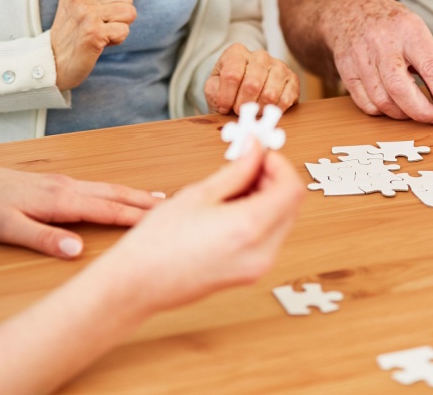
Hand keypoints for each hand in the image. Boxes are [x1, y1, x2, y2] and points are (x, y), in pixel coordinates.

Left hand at [0, 160, 160, 259]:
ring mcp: (60, 182)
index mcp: (60, 200)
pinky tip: (116, 195)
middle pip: (114, 193)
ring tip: (158, 199)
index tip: (164, 220)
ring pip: (106, 188)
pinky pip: (94, 186)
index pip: (107, 209)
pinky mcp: (53, 184)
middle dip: (145, 201)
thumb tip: (76, 251)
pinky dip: (115, 191)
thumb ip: (43, 239)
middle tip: (178, 206)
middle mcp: (65, 187)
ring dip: (133, 194)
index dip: (136, 216)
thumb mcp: (7, 229)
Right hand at [50, 0, 134, 90]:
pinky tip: (100, 42)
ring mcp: (84, 13)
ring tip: (99, 32)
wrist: (54, 60)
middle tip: (96, 24)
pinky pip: (124, 30)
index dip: (112, 0)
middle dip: (118, 14)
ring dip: (119, 26)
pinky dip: (117, 39)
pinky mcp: (93, 32)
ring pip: (129, 12)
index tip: (93, 12)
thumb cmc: (74, 28)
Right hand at [96, 145, 304, 314]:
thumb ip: (236, 170)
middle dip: (274, 180)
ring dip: (267, 198)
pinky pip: (268, 238)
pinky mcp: (249, 274)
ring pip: (281, 221)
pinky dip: (259, 217)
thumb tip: (255, 151)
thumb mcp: (199, 194)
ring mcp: (258, 267)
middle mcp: (262, 251)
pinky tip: (231, 208)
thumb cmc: (160, 241)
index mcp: (250, 227)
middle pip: (290, 206)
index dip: (280, 165)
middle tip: (247, 164)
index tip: (261, 153)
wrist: (141, 282)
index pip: (291, 189)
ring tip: (233, 186)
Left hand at [204, 43, 300, 114]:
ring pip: (269, 94)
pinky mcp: (293, 79)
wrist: (247, 93)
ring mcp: (278, 66)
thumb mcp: (214, 89)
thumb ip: (213, 91)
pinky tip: (266, 109)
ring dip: (258, 109)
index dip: (227, 96)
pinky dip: (274, 110)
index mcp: (237, 53)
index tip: (224, 107)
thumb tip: (222, 98)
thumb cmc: (229, 91)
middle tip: (238, 111)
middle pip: (251, 85)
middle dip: (243, 104)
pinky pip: (285, 100)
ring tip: (252, 110)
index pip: (232, 75)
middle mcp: (260, 55)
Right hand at [319, 0, 432, 126]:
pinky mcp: (347, 70)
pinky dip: (382, 111)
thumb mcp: (419, 36)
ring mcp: (361, 57)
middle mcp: (383, 43)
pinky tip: (391, 104)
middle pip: (401, 89)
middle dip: (422, 112)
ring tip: (414, 110)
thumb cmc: (390, 24)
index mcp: (409, 31)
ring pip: (382, 101)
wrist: (350, 10)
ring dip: (403, 114)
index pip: (431, 70)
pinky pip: (365, 103)